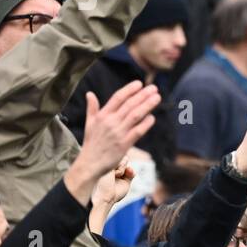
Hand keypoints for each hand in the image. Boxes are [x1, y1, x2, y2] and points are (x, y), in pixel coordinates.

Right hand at [67, 82, 161, 200]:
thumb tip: (90, 93)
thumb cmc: (91, 143)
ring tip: (157, 97)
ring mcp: (118, 133)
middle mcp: (110, 122)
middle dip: (143, 95)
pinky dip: (146, 123)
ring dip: (147, 105)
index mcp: (102, 116)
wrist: (90, 163)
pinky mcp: (124, 144)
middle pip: (129, 105)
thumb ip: (92, 108)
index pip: (118, 98)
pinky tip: (152, 117)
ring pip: (135, 115)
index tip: (139, 83)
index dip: (129, 89)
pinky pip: (138, 131)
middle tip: (154, 88)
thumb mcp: (89, 124)